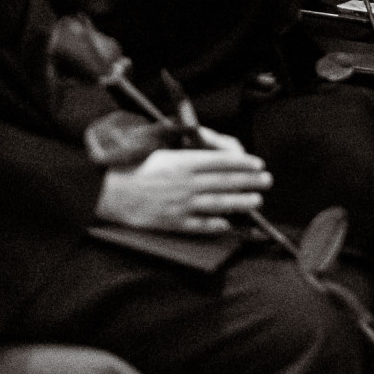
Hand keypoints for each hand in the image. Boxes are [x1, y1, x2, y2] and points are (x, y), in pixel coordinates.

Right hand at [95, 131, 270, 234]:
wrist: (106, 190)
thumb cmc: (132, 165)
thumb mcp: (159, 148)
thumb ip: (186, 148)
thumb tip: (211, 148)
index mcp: (182, 161)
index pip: (221, 161)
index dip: (243, 163)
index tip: (258, 164)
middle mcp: (185, 183)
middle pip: (225, 182)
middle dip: (249, 181)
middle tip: (266, 181)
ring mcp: (180, 205)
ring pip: (217, 204)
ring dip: (240, 202)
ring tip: (256, 201)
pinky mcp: (172, 222)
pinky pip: (199, 225)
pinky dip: (216, 224)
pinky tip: (230, 223)